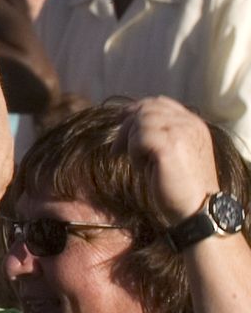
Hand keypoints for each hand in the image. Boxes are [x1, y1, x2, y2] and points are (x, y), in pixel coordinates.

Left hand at [122, 97, 221, 224]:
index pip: (160, 102)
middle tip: (117, 150)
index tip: (121, 121)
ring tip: (138, 164)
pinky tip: (141, 168)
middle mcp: (190, 124)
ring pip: (140, 122)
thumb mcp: (171, 153)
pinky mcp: (170, 145)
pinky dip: (133, 153)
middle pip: (146, 109)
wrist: (196, 210)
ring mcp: (182, 133)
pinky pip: (139, 138)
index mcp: (193, 124)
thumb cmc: (179, 185)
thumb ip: (158, 134)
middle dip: (126, 127)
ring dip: (131, 143)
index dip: (137, 109)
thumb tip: (127, 121)